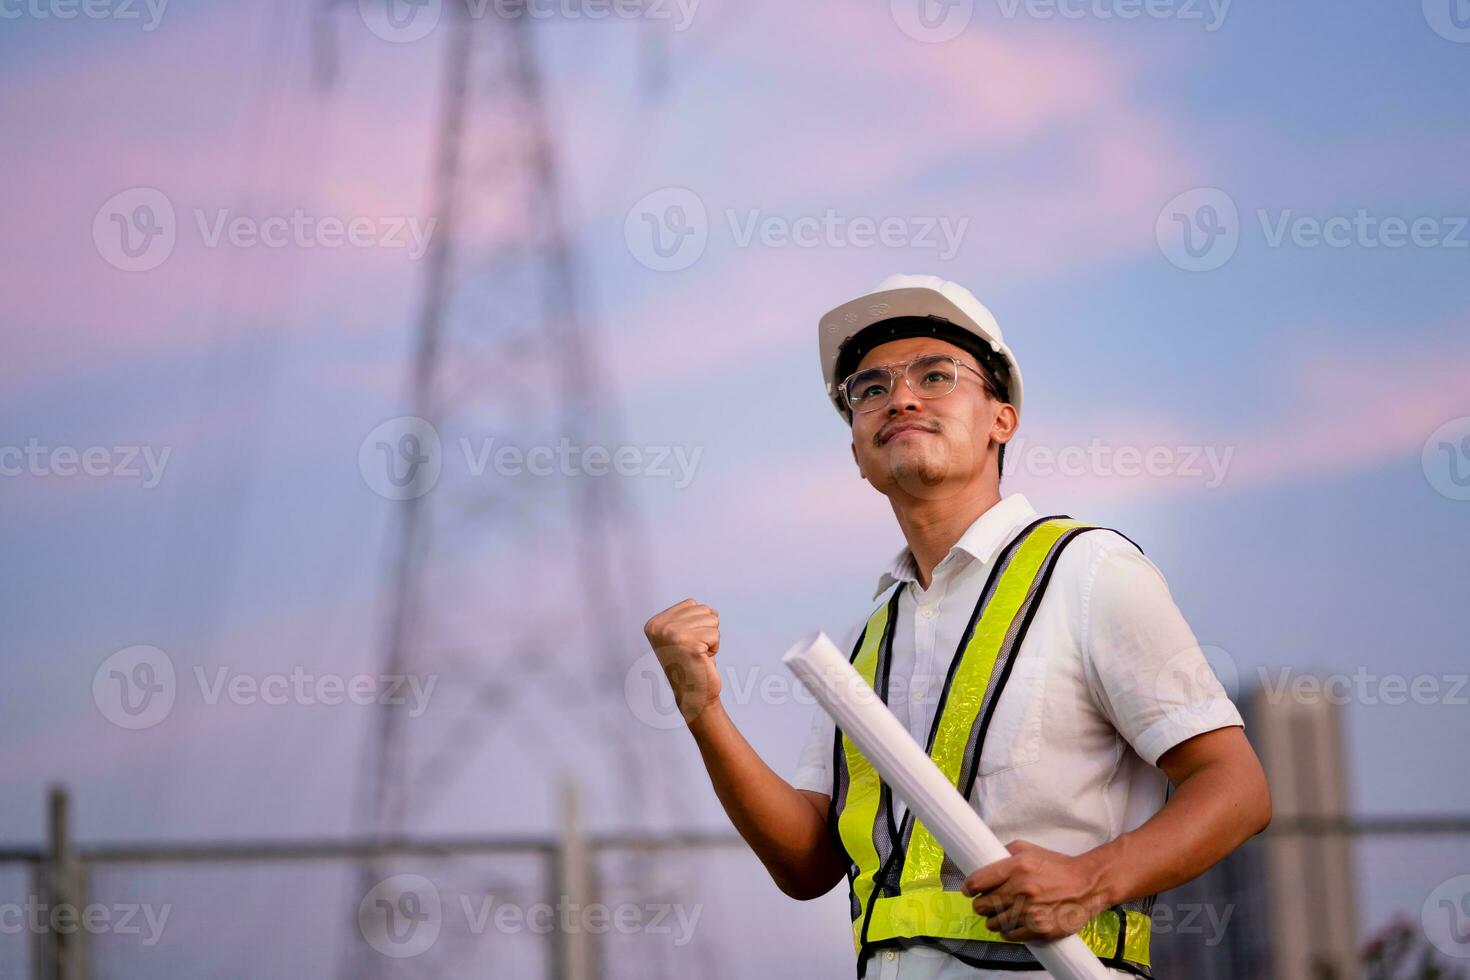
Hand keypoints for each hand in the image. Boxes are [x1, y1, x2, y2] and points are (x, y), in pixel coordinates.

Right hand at [642, 599, 721, 723]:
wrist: (693, 695)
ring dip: (711, 638)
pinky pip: (715, 635)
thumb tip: (713, 611)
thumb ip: (692, 616)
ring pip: (712, 620)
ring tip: (698, 654)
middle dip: (706, 630)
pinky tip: (702, 660)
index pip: (691, 603)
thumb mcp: (683, 634)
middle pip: (703, 609)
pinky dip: (714, 648)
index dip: (696, 623)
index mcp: (654, 623)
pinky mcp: (690, 645)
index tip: (686, 643)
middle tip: (694, 650)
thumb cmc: (691, 664)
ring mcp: (673, 635)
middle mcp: (660, 628)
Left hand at [960, 840, 1110, 940]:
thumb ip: (1005, 853)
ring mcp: (1030, 912)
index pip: (978, 882)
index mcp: (1016, 867)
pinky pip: (1010, 935)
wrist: (1088, 884)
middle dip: (981, 904)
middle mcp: (1021, 890)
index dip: (968, 887)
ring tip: (1002, 914)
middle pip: (982, 905)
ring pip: (994, 923)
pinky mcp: (1040, 930)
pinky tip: (1014, 923)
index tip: (969, 890)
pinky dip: (1009, 931)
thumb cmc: (1057, 866)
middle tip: (986, 902)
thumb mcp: (1030, 849)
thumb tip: (984, 860)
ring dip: (994, 919)